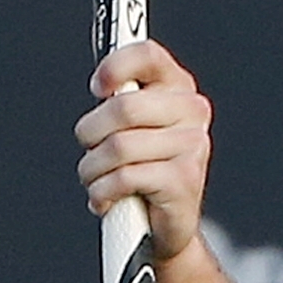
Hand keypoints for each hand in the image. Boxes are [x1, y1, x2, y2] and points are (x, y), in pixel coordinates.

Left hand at [74, 39, 212, 260]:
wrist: (163, 227)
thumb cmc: (139, 171)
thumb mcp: (128, 129)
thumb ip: (118, 102)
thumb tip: (103, 85)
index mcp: (178, 87)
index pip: (147, 55)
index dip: (115, 67)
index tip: (97, 88)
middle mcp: (192, 110)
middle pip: (122, 108)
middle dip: (90, 134)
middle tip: (89, 150)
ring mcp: (192, 145)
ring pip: (117, 147)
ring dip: (92, 170)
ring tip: (97, 181)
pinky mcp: (184, 179)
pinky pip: (124, 178)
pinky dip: (102, 193)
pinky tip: (106, 200)